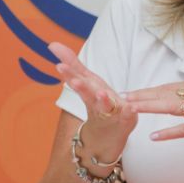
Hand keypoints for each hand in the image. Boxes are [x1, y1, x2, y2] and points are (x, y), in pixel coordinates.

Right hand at [47, 42, 135, 160]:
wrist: (105, 139)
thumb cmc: (96, 104)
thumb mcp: (85, 82)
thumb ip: (72, 63)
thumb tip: (52, 44)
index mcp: (88, 90)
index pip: (77, 79)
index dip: (69, 73)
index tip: (59, 66)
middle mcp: (96, 102)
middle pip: (87, 93)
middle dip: (80, 87)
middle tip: (73, 81)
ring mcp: (110, 113)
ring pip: (105, 106)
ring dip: (103, 100)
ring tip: (101, 93)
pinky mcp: (125, 121)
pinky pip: (127, 116)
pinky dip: (129, 112)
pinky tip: (131, 107)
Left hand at [123, 80, 183, 144]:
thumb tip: (181, 99)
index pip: (165, 88)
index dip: (145, 91)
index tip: (128, 92)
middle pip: (161, 94)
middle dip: (139, 96)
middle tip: (119, 98)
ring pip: (168, 107)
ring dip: (147, 107)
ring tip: (129, 109)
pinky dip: (169, 132)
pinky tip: (155, 136)